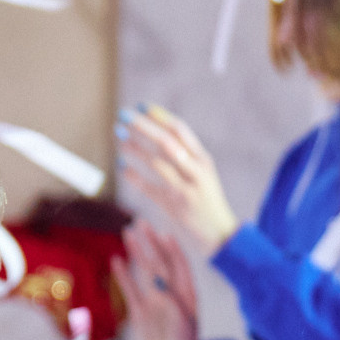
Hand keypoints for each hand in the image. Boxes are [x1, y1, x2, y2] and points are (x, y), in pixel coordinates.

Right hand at [114, 223, 202, 339]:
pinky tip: (116, 259)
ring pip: (144, 271)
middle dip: (151, 242)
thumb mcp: (181, 324)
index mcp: (186, 292)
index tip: (163, 233)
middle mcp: (170, 291)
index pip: (179, 264)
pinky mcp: (140, 310)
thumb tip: (157, 281)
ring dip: (137, 252)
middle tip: (140, 222)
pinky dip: (123, 275)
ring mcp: (154, 299)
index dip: (172, 249)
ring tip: (127, 233)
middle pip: (159, 261)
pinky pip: (131, 289)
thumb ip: (171, 302)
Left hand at [116, 105, 241, 255]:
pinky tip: (121, 167)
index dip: (160, 116)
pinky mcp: (175, 207)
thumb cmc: (207, 199)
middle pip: (167, 142)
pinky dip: (134, 177)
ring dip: (135, 149)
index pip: (181, 130)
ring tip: (119, 138)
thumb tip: (156, 131)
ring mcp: (186, 190)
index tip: (141, 106)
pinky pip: (150, 189)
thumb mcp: (203, 173)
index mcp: (203, 160)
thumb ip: (186, 155)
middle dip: (144, 127)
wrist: (220, 233)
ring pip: (157, 164)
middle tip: (124, 115)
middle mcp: (197, 172)